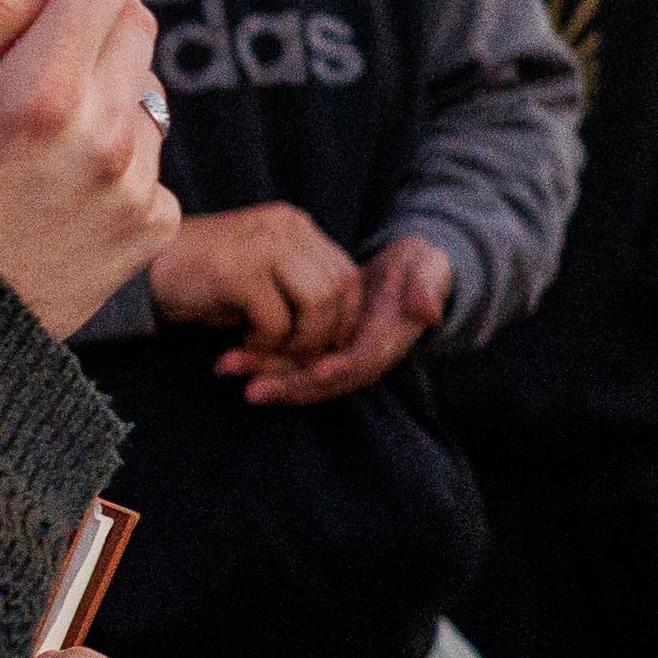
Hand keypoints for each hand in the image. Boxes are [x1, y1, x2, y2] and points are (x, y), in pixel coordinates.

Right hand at [0, 0, 173, 337]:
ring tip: (33, 140)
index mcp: (38, 93)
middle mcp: (104, 134)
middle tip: (37, 44)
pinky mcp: (156, 222)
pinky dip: (114, 152)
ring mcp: (138, 182)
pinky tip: (59, 187)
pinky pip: (148, 153)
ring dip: (102, 89)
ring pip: (144, 89)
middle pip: (135, 23)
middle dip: (94, 13)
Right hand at [151, 200, 364, 356]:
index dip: (344, 320)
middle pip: (341, 290)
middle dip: (326, 335)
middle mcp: (288, 227)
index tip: (323, 348)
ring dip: (299, 342)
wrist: (138, 272)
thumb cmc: (201, 283)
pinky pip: (277, 321)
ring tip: (268, 350)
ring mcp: (265, 244)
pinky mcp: (240, 270)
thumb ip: (300, 297)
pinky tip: (242, 343)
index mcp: (297, 226)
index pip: (348, 276)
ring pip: (318, 304)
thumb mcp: (262, 282)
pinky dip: (266, 343)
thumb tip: (337, 341)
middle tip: (297, 358)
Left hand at [234, 229, 452, 405]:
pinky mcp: (320, 349)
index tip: (312, 372)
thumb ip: (429, 288)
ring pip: (298, 373)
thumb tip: (428, 311)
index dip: (336, 370)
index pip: (359, 364)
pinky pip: (288, 360)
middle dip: (287, 385)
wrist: (410, 272)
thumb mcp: (430, 271)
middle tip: (250, 389)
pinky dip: (261, 360)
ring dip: (264, 373)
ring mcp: (339, 356)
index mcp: (387, 343)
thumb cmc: (420, 269)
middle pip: (321, 380)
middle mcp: (361, 358)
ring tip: (226, 366)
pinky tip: (231, 356)